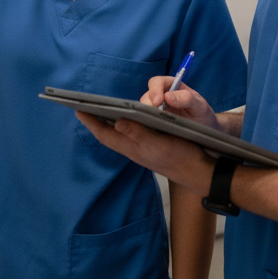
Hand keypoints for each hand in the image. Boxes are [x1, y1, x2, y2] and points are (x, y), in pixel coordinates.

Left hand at [74, 110, 213, 194]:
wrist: (199, 171)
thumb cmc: (181, 156)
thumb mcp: (158, 143)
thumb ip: (137, 133)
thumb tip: (116, 121)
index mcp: (133, 148)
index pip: (105, 134)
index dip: (91, 122)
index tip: (78, 109)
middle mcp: (134, 150)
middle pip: (109, 134)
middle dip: (96, 121)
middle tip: (85, 106)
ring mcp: (143, 150)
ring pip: (119, 135)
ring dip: (108, 122)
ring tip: (100, 110)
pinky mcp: (152, 148)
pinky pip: (131, 135)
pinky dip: (124, 124)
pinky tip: (126, 118)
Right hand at [141, 77, 221, 131]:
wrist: (206, 130)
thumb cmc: (202, 113)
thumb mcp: (199, 105)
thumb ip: (187, 98)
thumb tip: (168, 96)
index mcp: (172, 86)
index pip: (157, 82)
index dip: (155, 90)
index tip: (158, 102)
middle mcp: (162, 97)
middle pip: (147, 96)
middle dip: (148, 104)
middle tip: (154, 114)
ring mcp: (157, 110)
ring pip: (144, 109)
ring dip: (147, 115)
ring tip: (156, 123)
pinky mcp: (155, 122)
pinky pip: (146, 121)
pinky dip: (147, 123)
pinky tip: (154, 128)